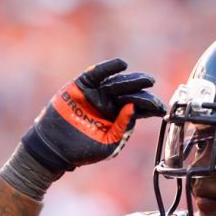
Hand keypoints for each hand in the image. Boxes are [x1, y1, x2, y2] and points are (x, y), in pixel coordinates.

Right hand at [21, 58, 165, 172]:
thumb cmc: (83, 151)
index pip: (138, 108)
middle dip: (142, 89)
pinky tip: (121, 64)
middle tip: (152, 84)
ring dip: (131, 79)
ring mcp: (96, 94)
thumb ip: (122, 127)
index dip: (150, 105)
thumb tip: (133, 108)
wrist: (54, 149)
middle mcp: (109, 103)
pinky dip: (108, 68)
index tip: (161, 107)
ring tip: (145, 79)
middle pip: (130, 92)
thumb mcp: (108, 143)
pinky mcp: (81, 87)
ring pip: (116, 83)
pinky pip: (96, 75)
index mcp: (119, 117)